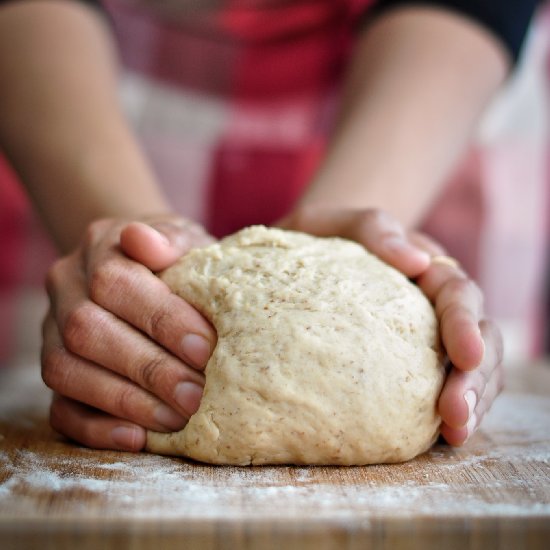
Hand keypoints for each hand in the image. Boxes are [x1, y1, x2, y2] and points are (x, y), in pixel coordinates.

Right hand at [41, 215, 216, 450]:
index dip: (161, 319)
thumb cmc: (174, 259)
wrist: (146, 266)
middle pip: (87, 330)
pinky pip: (58, 406)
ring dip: (125, 401)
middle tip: (195, 395)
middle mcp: (66, 287)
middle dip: (147, 368)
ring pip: (66, 370)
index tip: (206, 349)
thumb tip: (144, 241)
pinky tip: (137, 437)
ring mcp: (52, 331)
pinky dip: (95, 427)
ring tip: (177, 418)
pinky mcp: (56, 369)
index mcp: (99, 247)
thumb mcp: (184, 240)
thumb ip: (170, 241)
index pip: (115, 282)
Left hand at [278, 206, 503, 445]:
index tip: (465, 355)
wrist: (307, 254)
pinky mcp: (413, 362)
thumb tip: (415, 262)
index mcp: (424, 268)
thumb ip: (372, 227)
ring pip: (473, 366)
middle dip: (474, 376)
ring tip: (456, 433)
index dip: (466, 325)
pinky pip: (444, 384)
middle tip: (456, 413)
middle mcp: (435, 303)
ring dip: (472, 400)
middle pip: (477, 336)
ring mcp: (428, 334)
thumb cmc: (320, 239)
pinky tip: (443, 436)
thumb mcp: (333, 222)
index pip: (457, 294)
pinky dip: (453, 408)